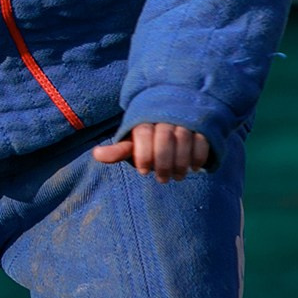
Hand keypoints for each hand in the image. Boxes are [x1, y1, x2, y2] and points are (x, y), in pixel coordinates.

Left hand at [94, 122, 212, 180]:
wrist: (176, 119)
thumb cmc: (149, 138)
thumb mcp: (134, 143)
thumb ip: (119, 150)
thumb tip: (96, 154)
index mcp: (145, 120)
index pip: (143, 134)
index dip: (143, 155)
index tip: (144, 171)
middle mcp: (165, 117)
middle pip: (165, 137)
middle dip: (163, 162)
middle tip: (163, 179)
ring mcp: (184, 121)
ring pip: (184, 138)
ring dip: (181, 162)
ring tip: (177, 176)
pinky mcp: (202, 127)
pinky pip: (202, 140)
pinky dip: (198, 156)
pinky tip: (194, 168)